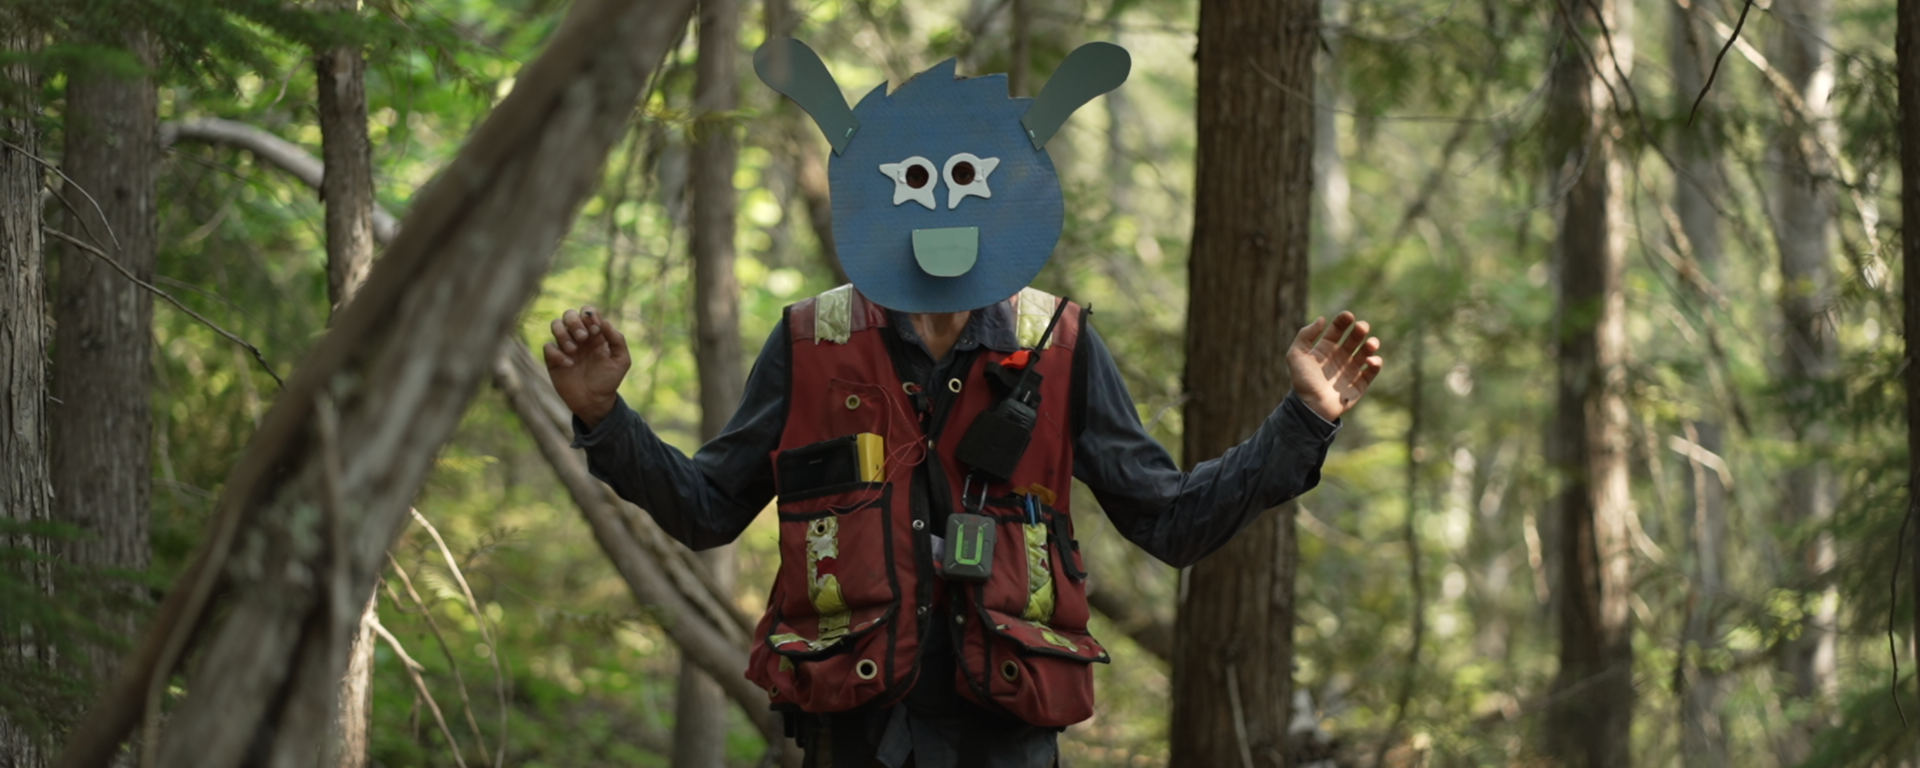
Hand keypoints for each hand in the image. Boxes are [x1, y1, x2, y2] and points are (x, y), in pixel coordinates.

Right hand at [543, 305, 629, 428]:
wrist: (594, 401)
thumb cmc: (608, 380)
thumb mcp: (621, 360)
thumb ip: (617, 340)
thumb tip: (605, 322)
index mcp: (595, 333)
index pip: (588, 311)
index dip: (589, 315)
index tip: (596, 330)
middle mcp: (578, 337)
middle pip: (569, 314)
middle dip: (574, 322)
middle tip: (584, 338)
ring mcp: (565, 346)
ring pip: (555, 324)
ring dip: (563, 334)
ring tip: (574, 350)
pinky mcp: (553, 359)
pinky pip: (548, 346)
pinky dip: (556, 353)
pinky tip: (568, 364)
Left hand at [1286, 311, 1382, 422]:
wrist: (1310, 407)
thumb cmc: (1302, 381)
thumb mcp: (1296, 355)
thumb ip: (1305, 335)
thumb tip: (1322, 319)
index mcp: (1326, 347)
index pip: (1338, 329)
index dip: (1343, 320)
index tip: (1348, 316)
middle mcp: (1340, 356)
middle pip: (1354, 338)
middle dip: (1360, 330)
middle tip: (1362, 327)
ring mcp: (1351, 369)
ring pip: (1366, 352)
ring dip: (1371, 345)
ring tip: (1371, 344)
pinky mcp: (1360, 384)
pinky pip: (1372, 371)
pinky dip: (1376, 364)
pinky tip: (1371, 361)